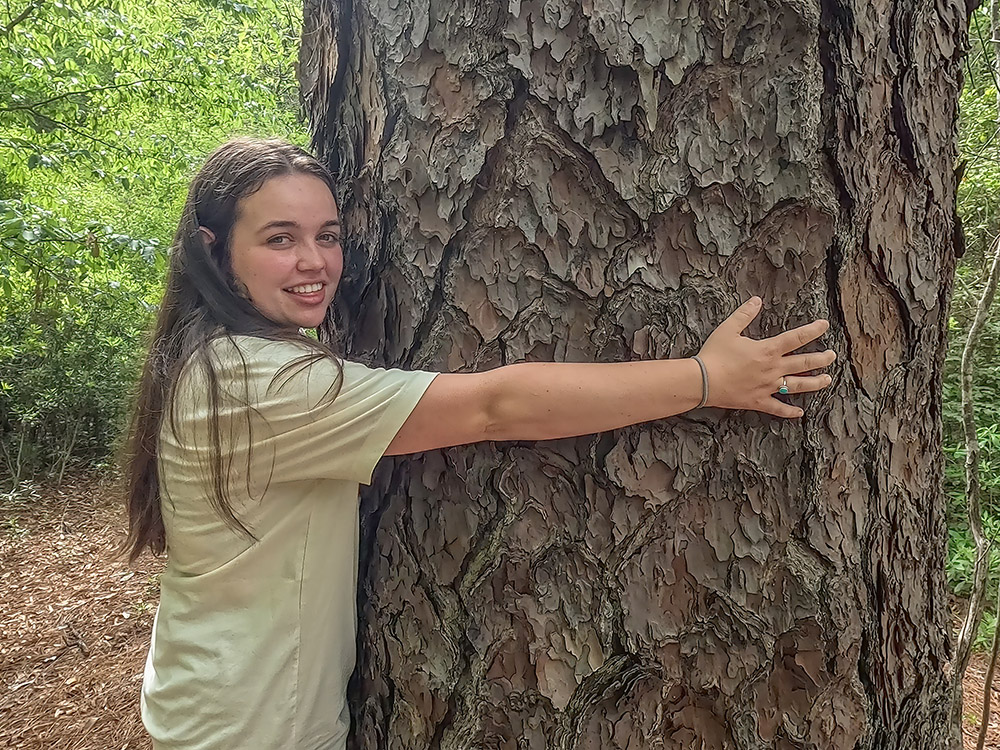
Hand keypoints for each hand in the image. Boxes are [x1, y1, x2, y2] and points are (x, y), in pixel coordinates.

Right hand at [696, 296, 834, 417]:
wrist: (703, 381)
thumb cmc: (714, 355)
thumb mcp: (728, 329)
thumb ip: (744, 314)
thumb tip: (757, 301)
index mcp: (767, 350)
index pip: (796, 338)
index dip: (813, 330)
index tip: (824, 326)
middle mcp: (773, 369)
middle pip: (804, 363)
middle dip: (821, 358)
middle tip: (832, 355)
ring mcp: (767, 387)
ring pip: (798, 385)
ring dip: (815, 383)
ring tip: (827, 380)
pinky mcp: (758, 401)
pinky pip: (777, 408)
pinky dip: (789, 411)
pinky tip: (800, 412)